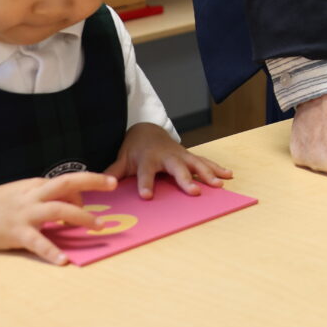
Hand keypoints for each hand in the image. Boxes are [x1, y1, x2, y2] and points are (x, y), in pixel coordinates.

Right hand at [0, 171, 116, 265]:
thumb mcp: (18, 194)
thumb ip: (40, 197)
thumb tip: (64, 203)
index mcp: (34, 185)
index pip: (66, 182)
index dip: (84, 187)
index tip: (93, 197)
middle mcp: (31, 196)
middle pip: (67, 183)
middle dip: (92, 182)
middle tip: (113, 185)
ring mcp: (24, 214)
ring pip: (59, 210)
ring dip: (81, 217)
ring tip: (97, 228)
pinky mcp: (15, 233)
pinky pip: (38, 242)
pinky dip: (52, 251)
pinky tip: (63, 261)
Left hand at [105, 122, 232, 196]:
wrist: (148, 130)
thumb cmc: (135, 150)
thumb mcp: (122, 159)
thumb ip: (112, 172)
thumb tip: (98, 184)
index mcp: (147, 159)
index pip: (145, 173)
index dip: (145, 184)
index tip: (147, 196)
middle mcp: (167, 157)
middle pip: (176, 169)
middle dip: (185, 179)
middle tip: (194, 192)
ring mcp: (181, 155)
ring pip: (196, 164)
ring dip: (208, 174)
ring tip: (218, 185)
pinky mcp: (190, 156)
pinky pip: (205, 161)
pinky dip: (217, 168)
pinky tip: (229, 175)